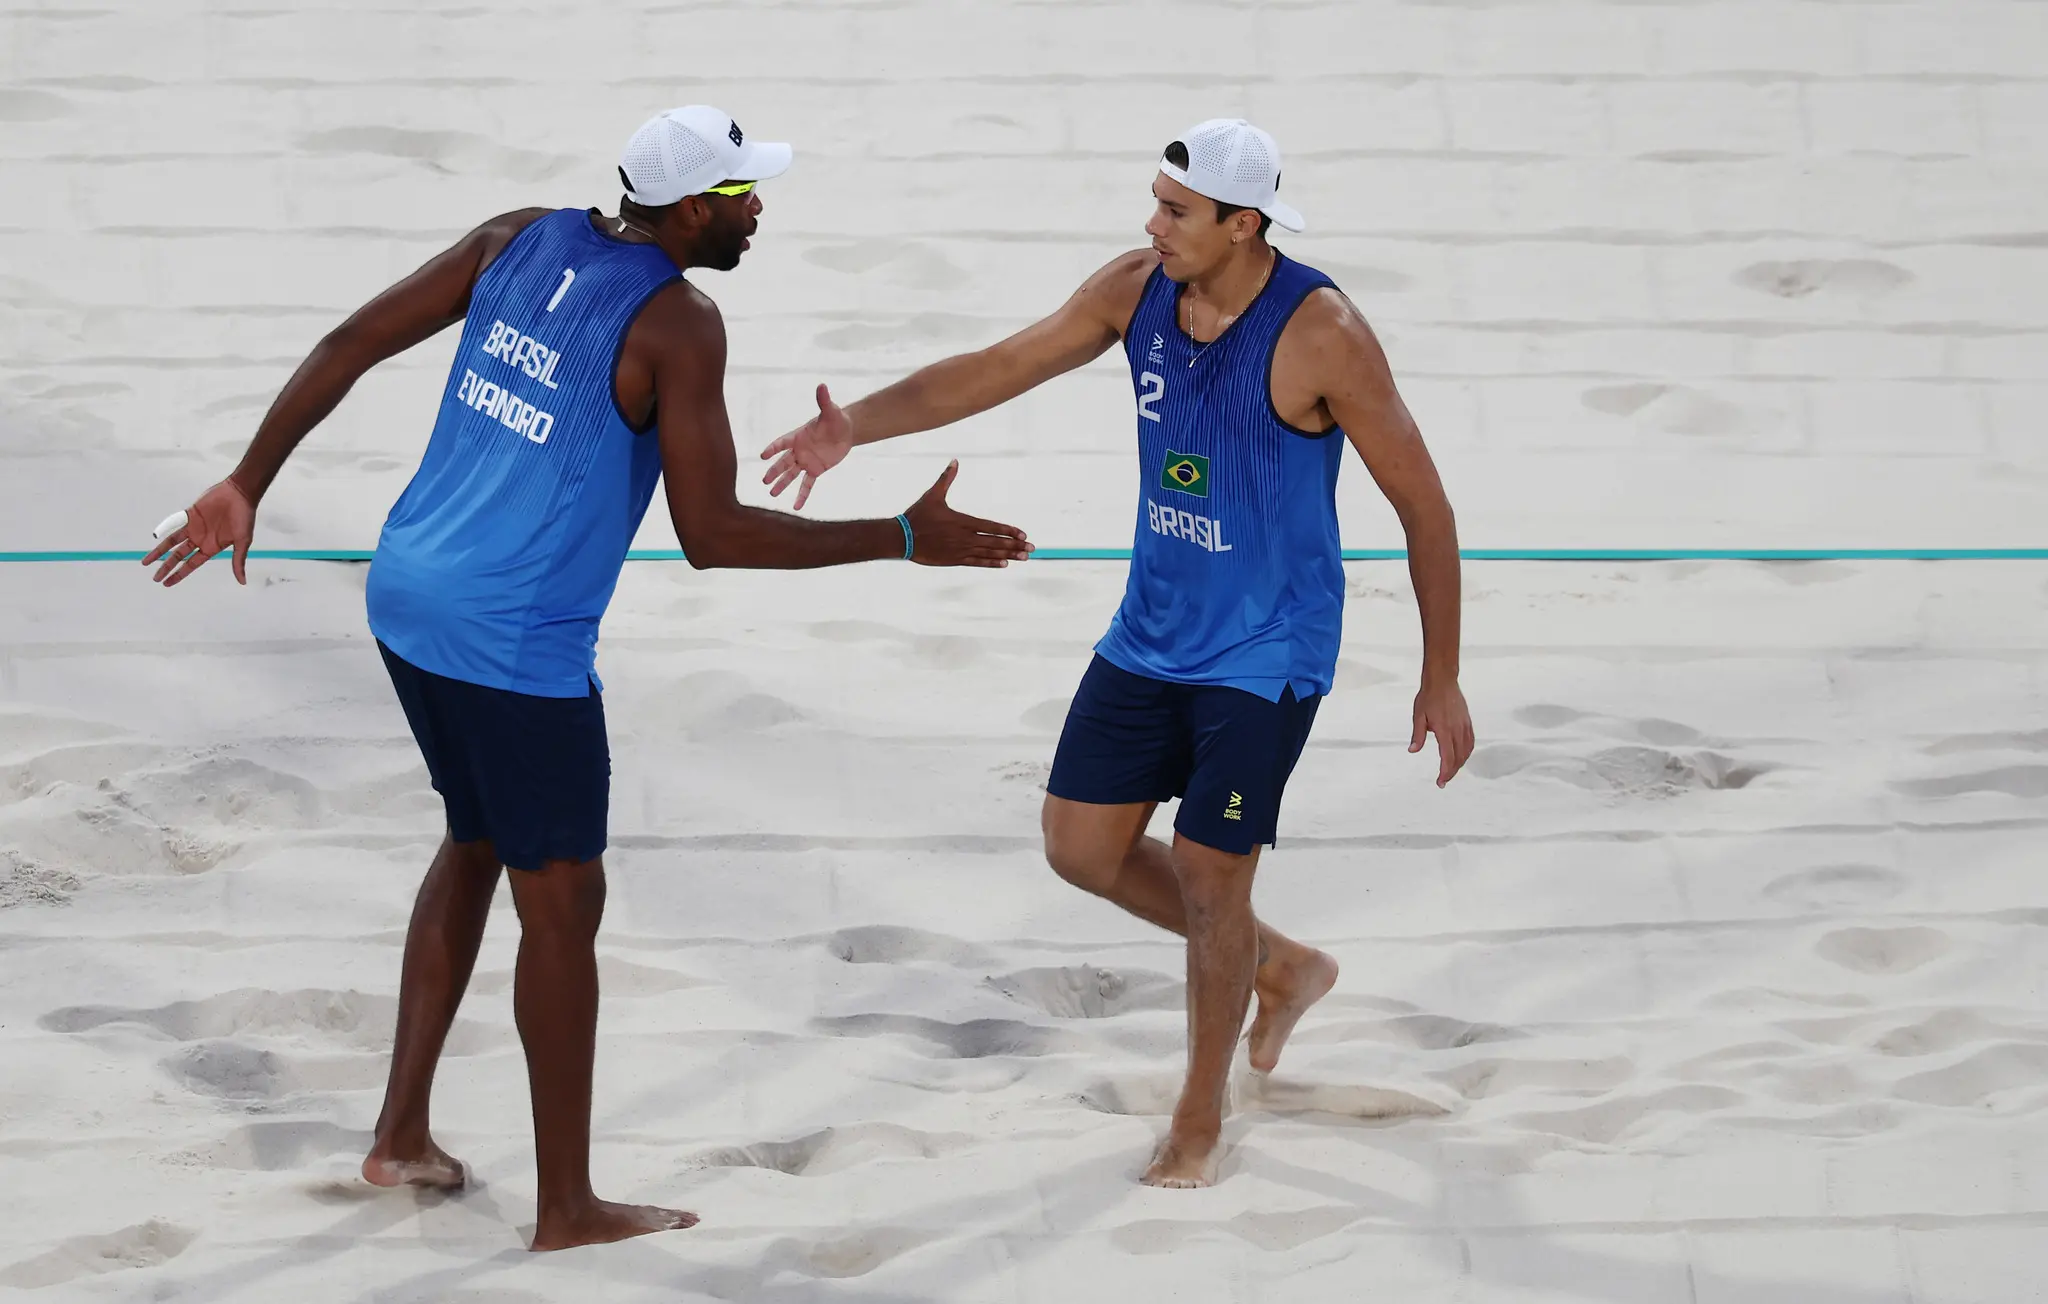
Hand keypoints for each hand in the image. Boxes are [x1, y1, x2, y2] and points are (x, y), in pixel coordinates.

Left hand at [142, 477, 255, 586]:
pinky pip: (173, 524)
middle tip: (155, 578)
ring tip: (147, 562)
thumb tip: (243, 581)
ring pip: (172, 542)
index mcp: (211, 548)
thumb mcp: (243, 542)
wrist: (239, 494)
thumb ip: (238, 561)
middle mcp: (200, 539)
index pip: (191, 564)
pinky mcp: (190, 514)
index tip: (167, 583)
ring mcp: (193, 527)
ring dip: (160, 552)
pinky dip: (164, 530)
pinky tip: (155, 537)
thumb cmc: (244, 517)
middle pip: (179, 556)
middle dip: (167, 567)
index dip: (179, 574)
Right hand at [761, 382, 853, 510]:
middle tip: (764, 480)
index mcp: (798, 436)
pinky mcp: (816, 470)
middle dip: (774, 471)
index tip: (763, 455)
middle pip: (783, 462)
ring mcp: (806, 461)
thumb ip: (824, 401)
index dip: (773, 448)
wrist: (845, 431)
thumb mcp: (831, 411)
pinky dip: (802, 495)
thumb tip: (822, 385)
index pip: (782, 442)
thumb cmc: (836, 419)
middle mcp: (799, 450)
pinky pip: (807, 484)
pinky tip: (796, 506)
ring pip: (791, 475)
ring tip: (772, 494)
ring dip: (782, 484)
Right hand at [902, 460, 1032, 568]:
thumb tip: (954, 461)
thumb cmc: (917, 515)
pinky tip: (1004, 565)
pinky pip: (976, 563)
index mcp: (963, 521)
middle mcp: (965, 537)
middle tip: (1031, 548)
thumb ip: (946, 478)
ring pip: (989, 553)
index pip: (991, 526)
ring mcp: (960, 550)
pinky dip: (990, 563)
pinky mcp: (954, 560)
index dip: (1009, 530)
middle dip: (1015, 545)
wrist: (902, 538)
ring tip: (1023, 557)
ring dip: (1008, 555)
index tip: (1023, 534)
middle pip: (995, 542)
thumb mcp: (933, 495)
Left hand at [1410, 676, 1473, 786]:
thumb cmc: (1429, 697)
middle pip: (1458, 758)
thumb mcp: (1418, 716)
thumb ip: (1417, 735)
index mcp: (1444, 730)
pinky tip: (1461, 757)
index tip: (1440, 782)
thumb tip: (1412, 751)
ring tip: (1450, 771)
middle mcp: (1457, 730)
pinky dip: (1467, 753)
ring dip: (1459, 764)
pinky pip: (1470, 742)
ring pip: (1466, 751)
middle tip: (1443, 780)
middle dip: (1451, 772)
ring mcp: (1465, 726)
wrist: (1443, 681)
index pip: (1447, 757)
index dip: (1445, 772)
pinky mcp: (1468, 722)